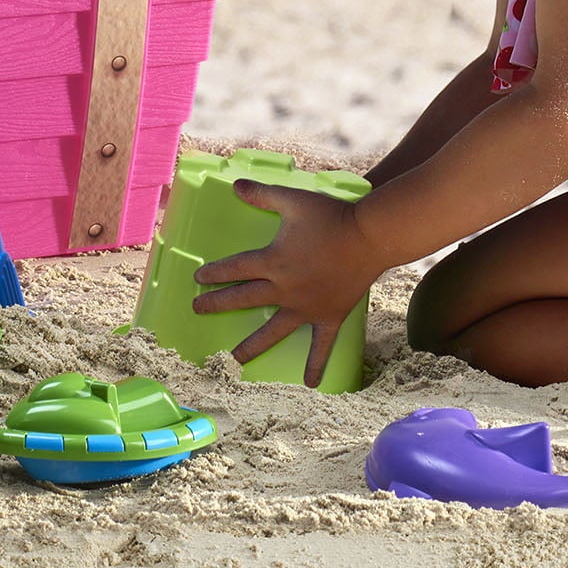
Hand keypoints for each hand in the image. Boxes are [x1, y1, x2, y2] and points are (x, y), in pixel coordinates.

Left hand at [189, 181, 384, 389]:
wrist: (369, 236)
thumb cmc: (331, 216)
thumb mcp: (294, 200)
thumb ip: (263, 194)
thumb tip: (236, 184)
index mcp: (272, 262)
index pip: (234, 269)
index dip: (214, 273)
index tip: (199, 278)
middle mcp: (284, 289)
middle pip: (243, 299)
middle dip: (217, 304)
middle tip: (198, 310)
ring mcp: (305, 307)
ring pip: (272, 331)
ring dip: (251, 346)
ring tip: (233, 360)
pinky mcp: (328, 316)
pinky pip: (320, 345)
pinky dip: (315, 364)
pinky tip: (309, 383)